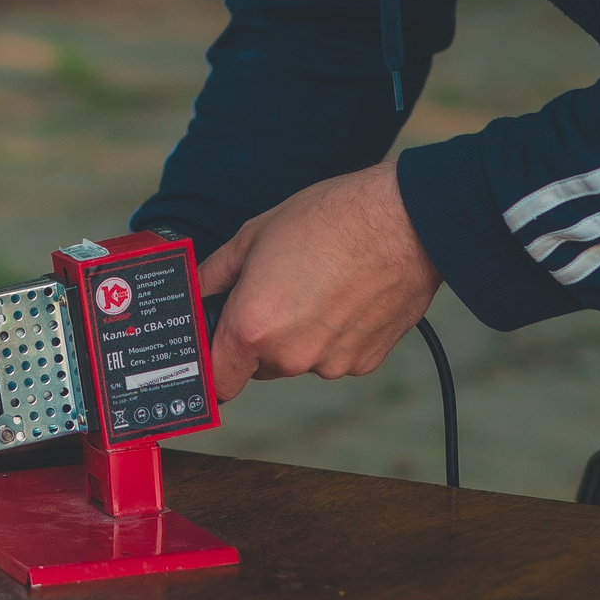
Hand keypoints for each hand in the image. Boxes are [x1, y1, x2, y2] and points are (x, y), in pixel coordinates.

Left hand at [196, 159, 439, 400]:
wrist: (403, 221)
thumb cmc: (330, 220)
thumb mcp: (254, 235)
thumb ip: (214, 274)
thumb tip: (196, 292)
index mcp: (254, 327)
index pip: (218, 380)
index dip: (214, 363)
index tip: (219, 346)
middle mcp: (291, 355)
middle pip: (259, 366)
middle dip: (259, 337)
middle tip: (277, 290)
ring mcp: (330, 363)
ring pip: (298, 359)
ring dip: (300, 335)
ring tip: (318, 285)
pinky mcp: (364, 362)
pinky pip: (334, 356)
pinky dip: (334, 336)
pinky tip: (344, 296)